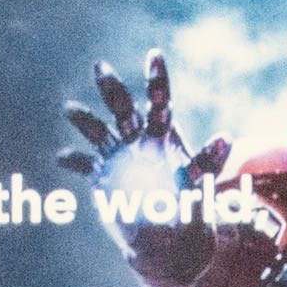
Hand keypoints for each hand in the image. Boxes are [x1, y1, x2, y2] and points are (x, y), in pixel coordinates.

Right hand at [58, 50, 230, 195]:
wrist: (167, 232)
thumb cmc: (187, 202)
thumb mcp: (201, 183)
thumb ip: (207, 162)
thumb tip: (225, 138)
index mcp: (162, 133)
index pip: (159, 101)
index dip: (156, 79)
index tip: (154, 54)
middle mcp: (137, 138)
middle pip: (123, 108)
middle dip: (112, 90)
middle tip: (99, 68)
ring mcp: (118, 155)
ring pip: (99, 131)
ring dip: (84, 119)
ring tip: (69, 109)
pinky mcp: (103, 176)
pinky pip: (86, 165)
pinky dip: (75, 161)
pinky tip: (62, 157)